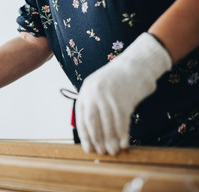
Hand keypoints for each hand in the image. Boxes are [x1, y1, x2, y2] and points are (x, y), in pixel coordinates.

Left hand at [76, 33, 171, 154]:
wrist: (135, 65)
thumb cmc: (116, 82)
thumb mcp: (98, 90)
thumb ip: (93, 106)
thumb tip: (92, 135)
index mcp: (85, 92)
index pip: (81, 118)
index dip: (85, 136)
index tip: (89, 149)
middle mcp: (94, 93)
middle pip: (92, 122)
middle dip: (97, 139)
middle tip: (102, 152)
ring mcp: (108, 95)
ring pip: (107, 123)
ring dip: (111, 140)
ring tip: (114, 151)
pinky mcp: (124, 98)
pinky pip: (121, 121)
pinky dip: (122, 134)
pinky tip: (124, 143)